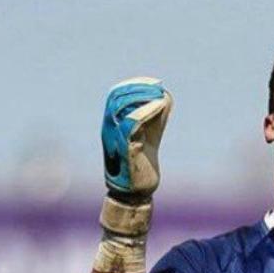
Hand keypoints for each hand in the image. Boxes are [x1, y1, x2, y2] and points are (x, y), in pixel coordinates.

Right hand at [101, 77, 172, 199]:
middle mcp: (109, 128)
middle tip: (158, 88)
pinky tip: (160, 106)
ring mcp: (115, 138)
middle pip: (117, 97)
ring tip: (160, 96)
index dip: (134, 84)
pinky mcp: (126, 148)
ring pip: (121, 106)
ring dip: (143, 96)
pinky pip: (132, 123)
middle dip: (139, 88)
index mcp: (112, 123)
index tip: (155, 83)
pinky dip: (146, 110)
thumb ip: (155, 115)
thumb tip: (164, 96)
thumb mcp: (150, 133)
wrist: (136, 190)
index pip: (116, 94)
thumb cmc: (143, 160)